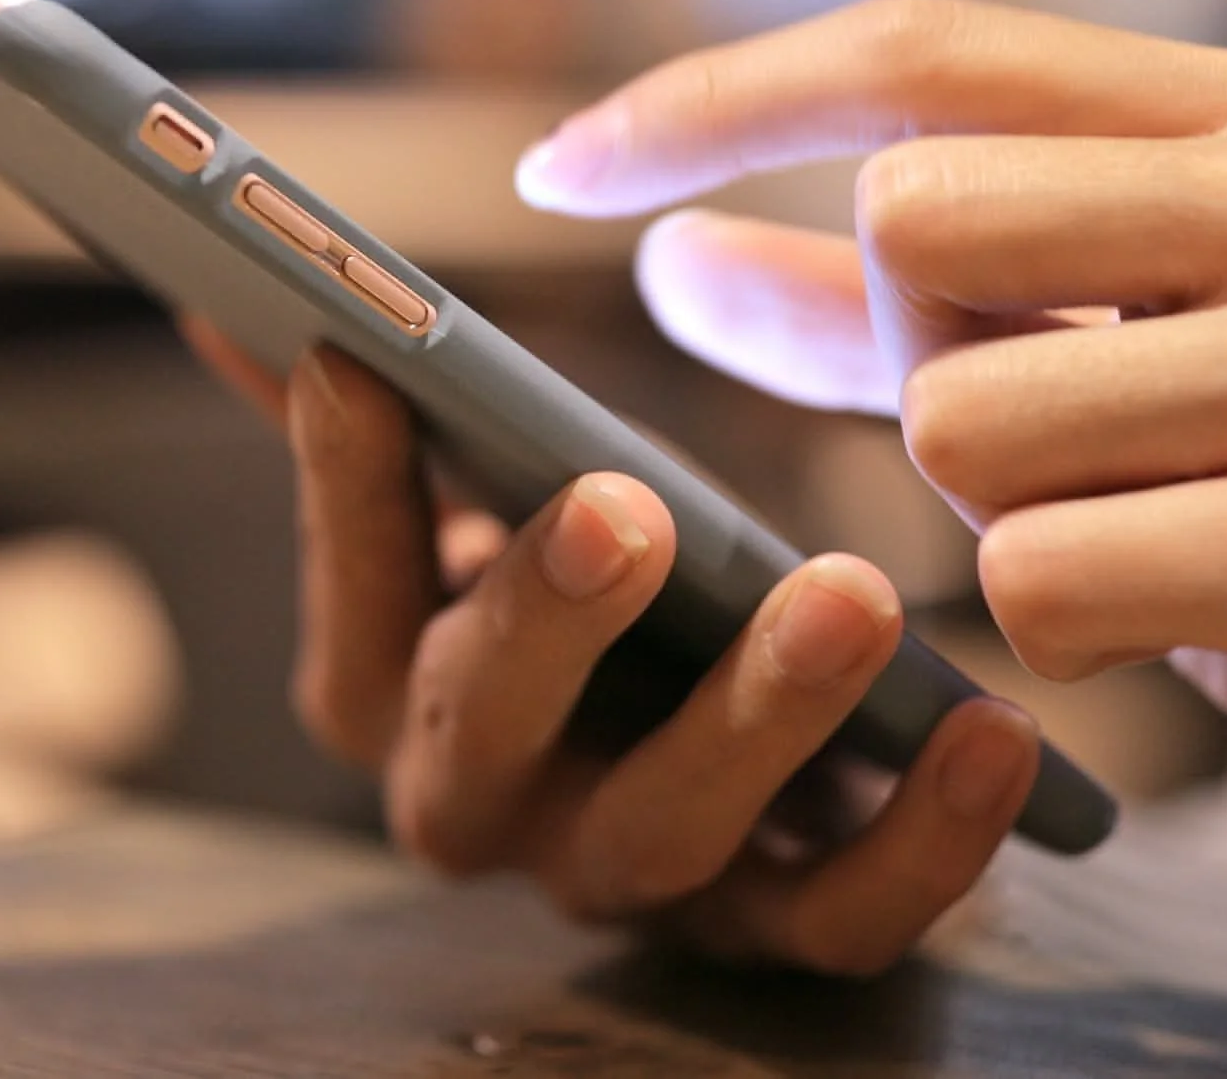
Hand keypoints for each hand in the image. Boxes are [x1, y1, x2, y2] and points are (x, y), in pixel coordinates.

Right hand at [185, 318, 1040, 974]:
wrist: (692, 747)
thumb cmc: (569, 596)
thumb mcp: (467, 508)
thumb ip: (379, 426)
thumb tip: (232, 303)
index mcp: (397, 683)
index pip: (349, 591)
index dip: (343, 487)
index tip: (360, 357)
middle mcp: (490, 799)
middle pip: (481, 732)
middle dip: (540, 621)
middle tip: (616, 505)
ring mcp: (631, 871)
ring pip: (665, 835)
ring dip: (754, 723)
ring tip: (845, 598)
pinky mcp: (770, 923)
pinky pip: (835, 918)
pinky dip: (915, 846)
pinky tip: (995, 731)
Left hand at [516, 0, 1226, 845]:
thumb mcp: (1118, 330)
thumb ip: (884, 300)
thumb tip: (664, 260)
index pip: (917, 53)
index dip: (714, 99)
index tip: (556, 165)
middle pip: (915, 219)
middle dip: (916, 339)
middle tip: (1039, 406)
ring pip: (957, 416)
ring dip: (996, 501)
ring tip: (1141, 513)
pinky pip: (1037, 581)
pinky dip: (1060, 624)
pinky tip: (1174, 613)